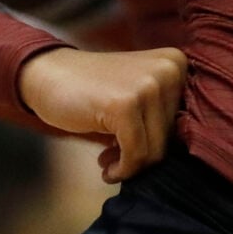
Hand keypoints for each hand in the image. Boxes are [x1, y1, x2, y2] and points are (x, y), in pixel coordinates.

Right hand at [18, 47, 187, 183]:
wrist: (48, 75)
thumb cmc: (93, 92)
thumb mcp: (137, 95)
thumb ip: (162, 117)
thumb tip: (183, 164)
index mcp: (176, 64)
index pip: (185, 123)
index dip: (159, 144)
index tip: (136, 151)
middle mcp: (168, 70)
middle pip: (172, 138)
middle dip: (143, 156)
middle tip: (115, 158)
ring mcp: (148, 85)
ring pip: (155, 151)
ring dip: (131, 166)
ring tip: (109, 163)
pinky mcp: (125, 105)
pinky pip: (136, 155)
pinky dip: (122, 169)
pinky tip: (106, 167)